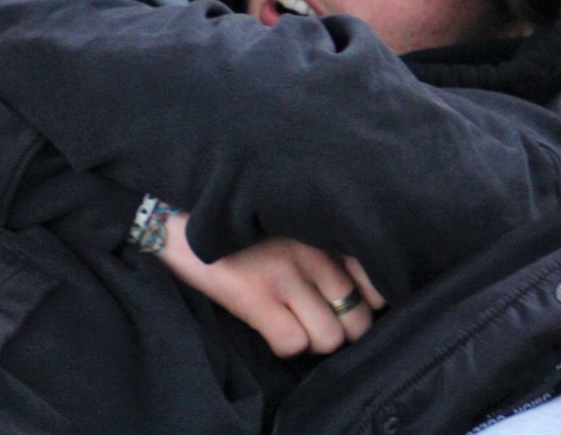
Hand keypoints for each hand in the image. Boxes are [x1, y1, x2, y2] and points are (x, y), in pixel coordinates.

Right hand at [152, 211, 388, 356]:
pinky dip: (287, 345)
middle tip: (322, 323)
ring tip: (298, 327)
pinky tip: (274, 329)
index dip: (367, 303)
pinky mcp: (256, 297)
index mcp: (328, 233)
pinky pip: (293, 344)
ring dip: (314, 341)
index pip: (376, 282)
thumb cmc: (247, 222)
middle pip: (359, 320)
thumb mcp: (297, 222)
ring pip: (330, 338)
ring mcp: (287, 277)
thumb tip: (360, 289)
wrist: (184, 215)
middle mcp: (317, 254)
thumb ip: (328, 245)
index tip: (350, 304)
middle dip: (344, 330)